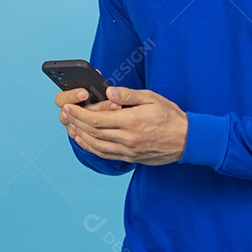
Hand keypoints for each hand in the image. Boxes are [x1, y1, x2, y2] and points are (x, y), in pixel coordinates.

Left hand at [60, 86, 187, 164]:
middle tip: (65, 114)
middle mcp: (128, 139)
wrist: (186, 140)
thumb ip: (129, 95)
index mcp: (132, 122)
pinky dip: (91, 148)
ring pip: (96, 146)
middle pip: (93, 133)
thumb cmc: (170, 116)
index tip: (69, 107)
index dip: (79, 114)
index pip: (97, 119)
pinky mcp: (130, 158)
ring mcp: (128, 151)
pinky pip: (105, 154)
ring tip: (70, 127)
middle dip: (76, 122)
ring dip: (80, 137)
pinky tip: (85, 141)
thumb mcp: (152, 98)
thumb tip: (109, 93)